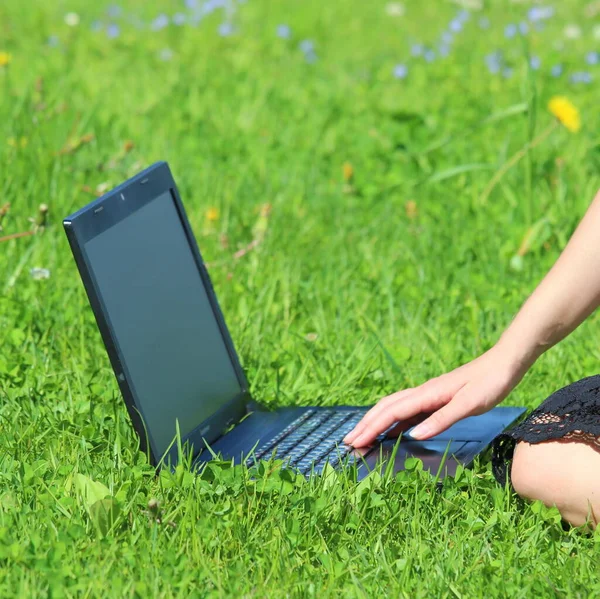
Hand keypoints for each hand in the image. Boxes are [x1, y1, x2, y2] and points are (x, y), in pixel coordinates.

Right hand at [343, 344, 529, 446]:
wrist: (504, 363)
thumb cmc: (490, 383)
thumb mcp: (469, 404)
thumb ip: (441, 419)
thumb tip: (413, 436)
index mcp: (426, 394)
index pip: (391, 412)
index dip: (371, 428)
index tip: (355, 442)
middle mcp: (422, 393)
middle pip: (385, 408)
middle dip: (365, 425)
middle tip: (348, 442)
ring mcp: (428, 395)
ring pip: (393, 408)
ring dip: (376, 422)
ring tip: (362, 436)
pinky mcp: (436, 399)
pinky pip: (407, 411)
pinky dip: (393, 421)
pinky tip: (393, 431)